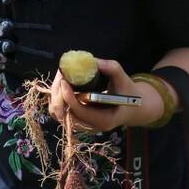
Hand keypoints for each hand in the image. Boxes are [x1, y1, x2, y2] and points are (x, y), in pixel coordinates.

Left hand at [49, 57, 163, 131]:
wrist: (132, 108)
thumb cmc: (129, 95)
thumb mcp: (124, 80)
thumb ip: (112, 69)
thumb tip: (93, 61)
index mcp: (104, 120)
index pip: (79, 111)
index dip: (68, 96)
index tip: (64, 80)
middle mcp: (90, 126)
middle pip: (63, 114)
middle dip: (58, 94)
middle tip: (61, 76)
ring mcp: (82, 125)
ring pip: (59, 114)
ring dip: (56, 96)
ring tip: (61, 79)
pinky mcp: (77, 120)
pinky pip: (61, 111)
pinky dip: (58, 98)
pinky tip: (63, 85)